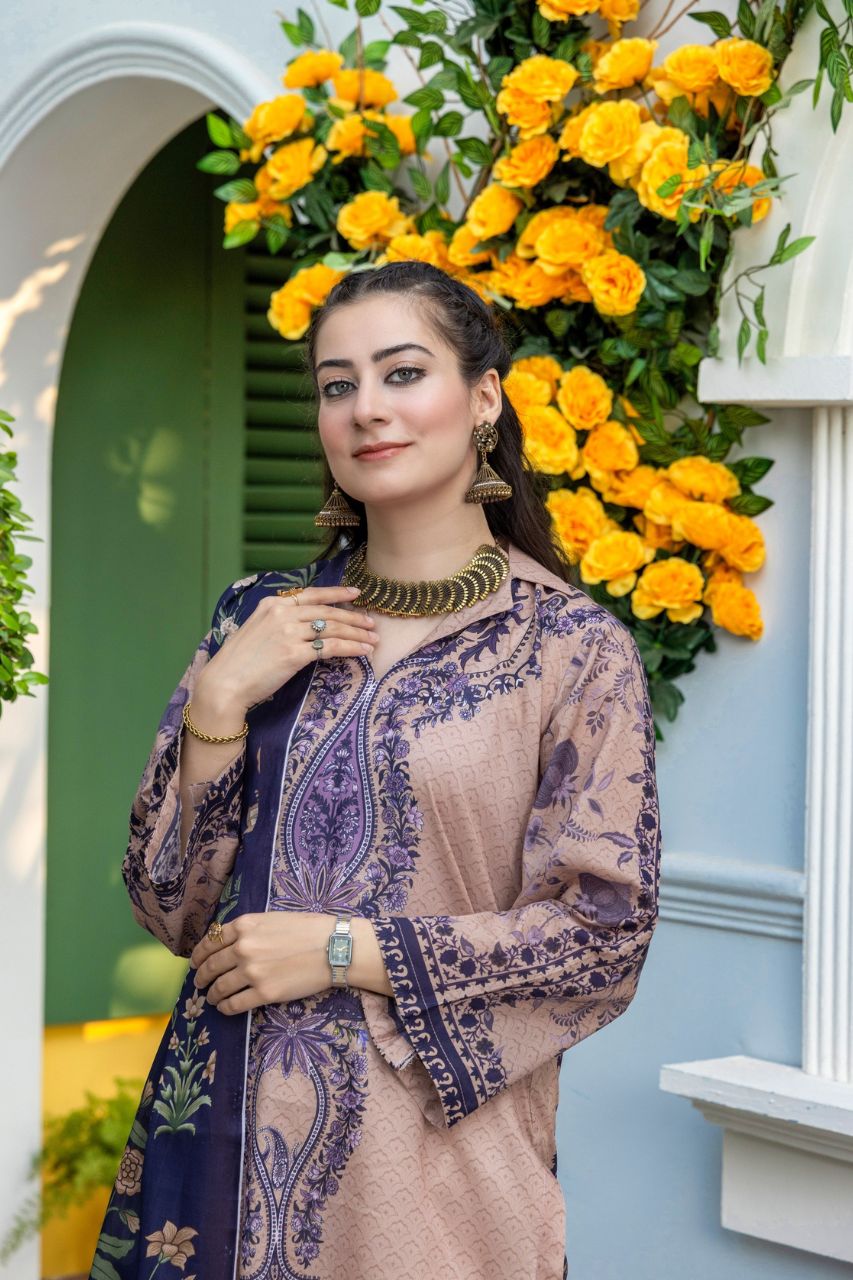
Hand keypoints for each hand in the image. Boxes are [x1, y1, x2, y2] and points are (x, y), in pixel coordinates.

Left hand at [189, 911, 335, 1014]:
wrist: (333, 947)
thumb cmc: (309, 929)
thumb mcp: (273, 919)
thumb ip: (250, 930)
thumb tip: (232, 943)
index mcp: (245, 925)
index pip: (211, 941)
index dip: (199, 955)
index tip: (196, 962)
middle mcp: (243, 948)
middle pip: (211, 966)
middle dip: (202, 976)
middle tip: (199, 983)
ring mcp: (252, 972)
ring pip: (220, 987)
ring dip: (212, 994)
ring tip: (211, 998)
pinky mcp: (264, 993)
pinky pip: (235, 1004)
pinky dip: (225, 1008)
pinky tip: (224, 1008)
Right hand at [196, 584, 376, 714]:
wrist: (224, 684)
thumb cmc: (238, 663)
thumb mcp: (256, 631)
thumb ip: (279, 622)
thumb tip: (306, 625)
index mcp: (271, 604)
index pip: (311, 594)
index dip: (337, 593)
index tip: (356, 593)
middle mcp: (281, 614)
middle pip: (327, 612)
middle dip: (353, 617)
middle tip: (372, 623)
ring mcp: (288, 633)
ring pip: (333, 629)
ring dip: (357, 633)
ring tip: (373, 639)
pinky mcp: (294, 654)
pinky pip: (331, 647)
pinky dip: (351, 648)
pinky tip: (362, 651)